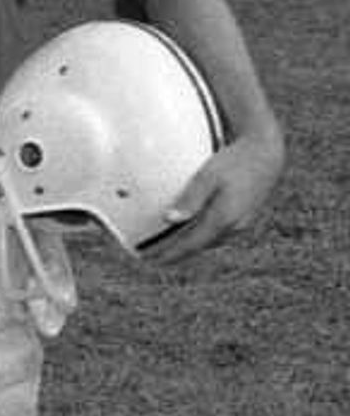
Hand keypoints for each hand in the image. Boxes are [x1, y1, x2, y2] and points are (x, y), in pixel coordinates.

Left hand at [147, 122, 283, 261]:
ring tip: (167, 248)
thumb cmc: (234, 161)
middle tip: (151, 257)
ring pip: (210, 241)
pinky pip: (219, 233)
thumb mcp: (208, 176)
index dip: (169, 255)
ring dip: (189, 246)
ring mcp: (242, 224)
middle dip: (175, 254)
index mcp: (223, 219)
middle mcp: (234, 226)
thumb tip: (169, 219)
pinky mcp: (245, 217)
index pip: (190, 245)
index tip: (149, 261)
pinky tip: (191, 232)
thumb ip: (190, 199)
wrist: (266, 154)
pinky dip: (202, 237)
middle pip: (199, 246)